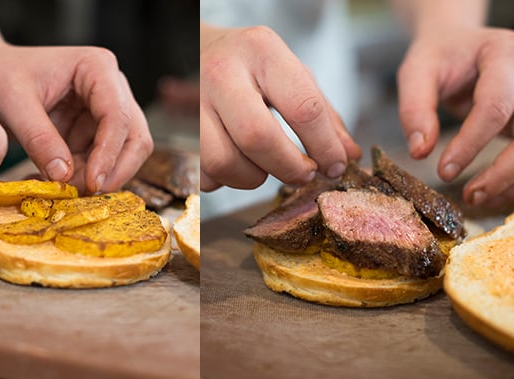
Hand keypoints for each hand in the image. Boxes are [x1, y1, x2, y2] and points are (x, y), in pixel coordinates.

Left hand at [0, 43, 152, 194]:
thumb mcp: (12, 103)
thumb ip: (39, 139)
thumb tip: (63, 176)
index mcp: (97, 67)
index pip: (118, 115)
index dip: (109, 153)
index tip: (92, 182)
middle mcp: (113, 89)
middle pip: (135, 138)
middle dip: (113, 170)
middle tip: (84, 194)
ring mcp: (107, 112)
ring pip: (124, 155)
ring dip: (98, 177)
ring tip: (60, 187)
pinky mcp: (96, 133)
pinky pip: (102, 163)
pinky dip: (84, 178)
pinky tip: (55, 180)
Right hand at [200, 24, 360, 191]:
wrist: (196, 48)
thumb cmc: (251, 65)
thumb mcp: (291, 74)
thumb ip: (324, 116)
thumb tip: (347, 158)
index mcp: (262, 52)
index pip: (302, 107)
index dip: (324, 146)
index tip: (334, 165)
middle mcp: (223, 73)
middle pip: (257, 137)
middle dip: (288, 168)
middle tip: (303, 173)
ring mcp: (194, 102)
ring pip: (223, 162)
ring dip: (253, 178)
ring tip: (265, 166)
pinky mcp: (179, 131)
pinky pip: (204, 174)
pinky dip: (225, 180)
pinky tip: (237, 163)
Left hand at [398, 26, 513, 205]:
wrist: (460, 44)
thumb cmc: (439, 56)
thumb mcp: (417, 71)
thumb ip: (415, 109)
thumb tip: (420, 152)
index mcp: (503, 55)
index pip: (496, 105)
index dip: (471, 143)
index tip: (444, 171)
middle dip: (502, 171)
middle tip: (469, 195)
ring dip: (511, 180)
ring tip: (477, 198)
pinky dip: (513, 179)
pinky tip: (492, 194)